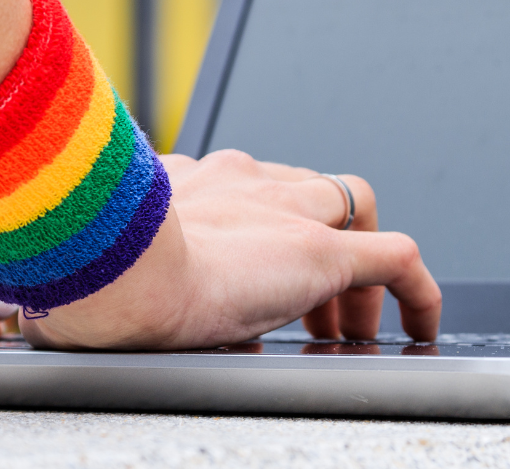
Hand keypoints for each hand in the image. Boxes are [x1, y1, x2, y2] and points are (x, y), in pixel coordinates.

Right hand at [21, 149, 439, 349]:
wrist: (111, 272)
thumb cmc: (88, 275)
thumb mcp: (101, 261)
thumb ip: (117, 267)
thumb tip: (98, 313)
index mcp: (188, 183)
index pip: (250, 187)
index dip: (268, 226)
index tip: (258, 272)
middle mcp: (241, 181)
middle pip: (305, 194)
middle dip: (314, 245)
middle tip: (310, 311)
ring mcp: (286, 211)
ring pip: (352, 214)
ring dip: (353, 274)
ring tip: (348, 328)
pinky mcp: (322, 250)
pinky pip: (395, 260)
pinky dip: (417, 291)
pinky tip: (421, 324)